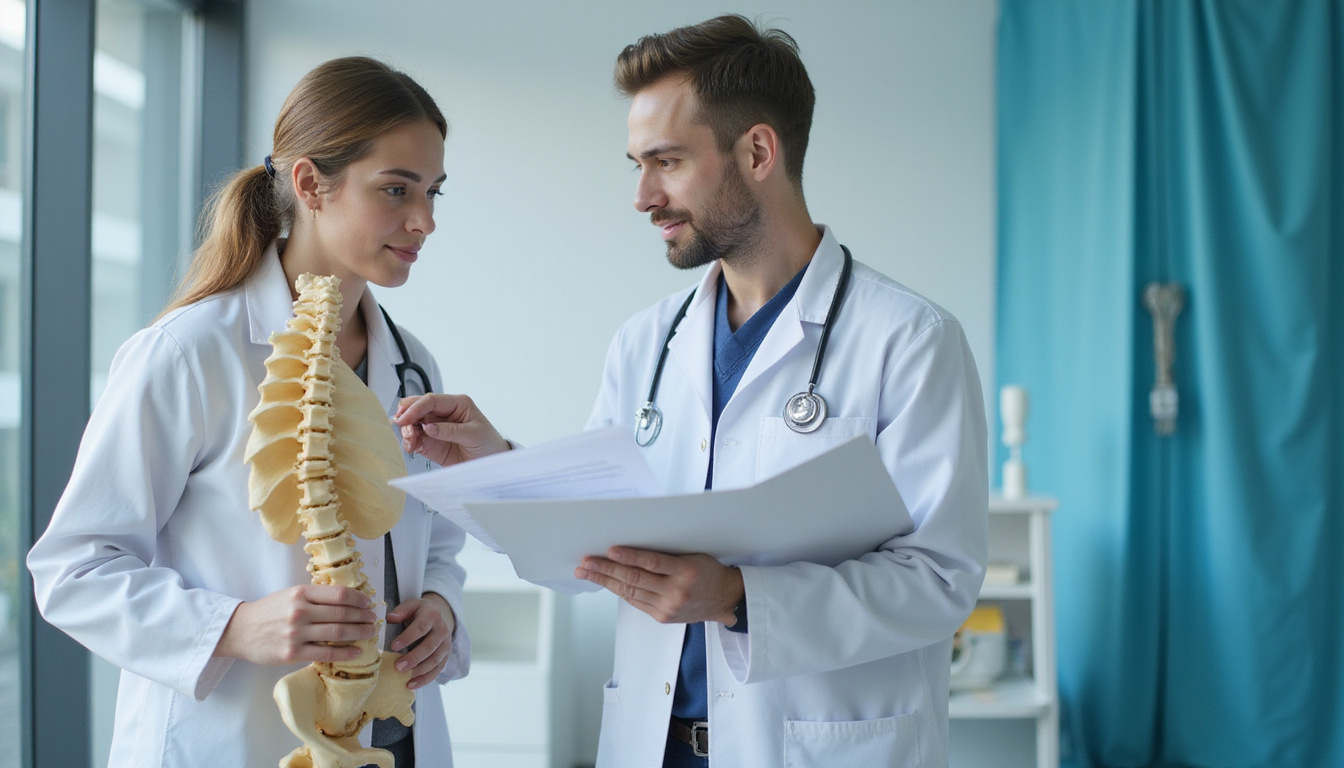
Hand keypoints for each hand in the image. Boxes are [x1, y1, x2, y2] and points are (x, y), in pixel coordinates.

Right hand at [215, 584, 375, 664]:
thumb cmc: (269, 611)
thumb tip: (346, 600)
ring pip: (337, 633)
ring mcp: (296, 633)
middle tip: (373, 619)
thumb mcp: (290, 595)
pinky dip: (344, 653)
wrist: (240, 630)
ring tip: (369, 633)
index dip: (358, 599)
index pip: (339, 594)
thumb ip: (314, 597)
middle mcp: (300, 611)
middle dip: (362, 617)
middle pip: (342, 614)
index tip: (368, 603)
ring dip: (359, 633)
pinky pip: (326, 653)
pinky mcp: (293, 653)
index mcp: (301, 593)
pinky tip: (356, 652)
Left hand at [386, 592, 455, 688]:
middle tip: (398, 667)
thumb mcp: (411, 605)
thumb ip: (401, 610)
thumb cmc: (418, 612)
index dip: (408, 637)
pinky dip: (425, 679)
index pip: (421, 627)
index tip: (393, 646)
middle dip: (414, 658)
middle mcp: (442, 630)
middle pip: (429, 646)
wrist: (437, 616)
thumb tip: (390, 618)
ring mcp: (445, 644)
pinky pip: (437, 670)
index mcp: (432, 615)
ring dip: (419, 671)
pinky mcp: (445, 656)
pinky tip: (412, 684)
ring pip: (435, 660)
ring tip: (404, 678)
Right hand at [392, 393, 510, 466]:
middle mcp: (443, 413)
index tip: (405, 418)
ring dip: (407, 430)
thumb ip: (450, 430)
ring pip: (413, 423)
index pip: (431, 400)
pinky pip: (415, 439)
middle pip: (417, 408)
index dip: (416, 407)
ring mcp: (435, 428)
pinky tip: (411, 446)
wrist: (492, 462)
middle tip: (402, 427)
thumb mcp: (474, 434)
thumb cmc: (488, 443)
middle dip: (407, 416)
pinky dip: (409, 442)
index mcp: (457, 404)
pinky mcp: (431, 443)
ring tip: (410, 441)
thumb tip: (428, 427)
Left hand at [575, 547, 743, 625]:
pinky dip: (619, 591)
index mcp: (685, 571)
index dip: (629, 556)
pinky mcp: (662, 617)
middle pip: (635, 578)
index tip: (610, 550)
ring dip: (606, 581)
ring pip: (630, 591)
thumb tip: (630, 550)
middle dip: (606, 569)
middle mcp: (676, 591)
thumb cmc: (707, 571)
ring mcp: (667, 607)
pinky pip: (635, 601)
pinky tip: (606, 583)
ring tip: (588, 573)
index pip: (652, 562)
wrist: (724, 598)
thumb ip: (665, 556)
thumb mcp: (691, 557)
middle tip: (586, 562)